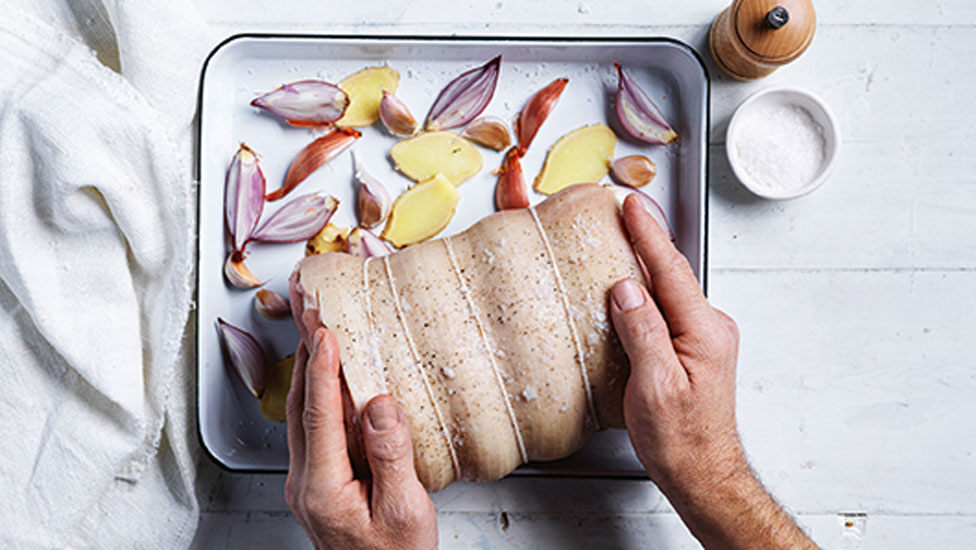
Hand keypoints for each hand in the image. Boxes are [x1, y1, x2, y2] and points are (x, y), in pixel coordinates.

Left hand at [284, 327, 437, 549]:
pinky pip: (315, 426)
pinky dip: (321, 394)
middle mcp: (305, 482)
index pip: (318, 415)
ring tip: (320, 332)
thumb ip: (391, 457)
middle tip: (312, 312)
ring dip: (311, 371)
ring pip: (303, 414)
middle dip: (306, 355)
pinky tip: (334, 379)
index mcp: (322, 487)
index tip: (326, 333)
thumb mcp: (404, 510)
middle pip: (301, 406)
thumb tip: (382, 406)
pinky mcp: (319, 480)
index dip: (321, 369)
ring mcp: (308, 481)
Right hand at [610, 195, 817, 548]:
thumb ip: (643, 332)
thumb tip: (627, 288)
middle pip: (672, 273)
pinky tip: (630, 288)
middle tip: (624, 210)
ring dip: (646, 263)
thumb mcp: (654, 387)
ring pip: (670, 289)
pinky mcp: (693, 349)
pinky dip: (648, 291)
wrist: (702, 473)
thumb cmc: (681, 440)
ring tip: (623, 238)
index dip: (648, 234)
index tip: (632, 205)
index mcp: (704, 332)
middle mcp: (710, 328)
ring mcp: (705, 338)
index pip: (670, 270)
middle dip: (647, 238)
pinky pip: (667, 308)